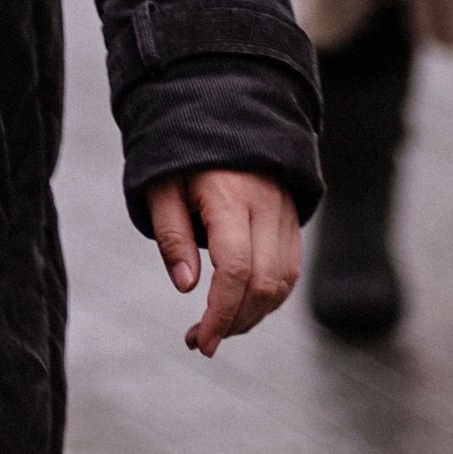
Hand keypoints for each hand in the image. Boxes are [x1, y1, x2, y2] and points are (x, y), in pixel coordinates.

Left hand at [142, 168, 300, 355]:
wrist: (223, 113)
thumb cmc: (181, 154)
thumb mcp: (160, 185)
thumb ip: (171, 234)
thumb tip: (186, 286)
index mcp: (229, 196)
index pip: (235, 268)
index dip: (220, 311)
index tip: (200, 340)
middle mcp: (266, 207)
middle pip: (264, 283)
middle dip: (234, 321)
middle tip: (201, 340)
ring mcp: (285, 214)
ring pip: (282, 283)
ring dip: (252, 316)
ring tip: (216, 329)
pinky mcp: (293, 221)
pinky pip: (289, 271)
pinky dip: (267, 298)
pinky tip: (240, 309)